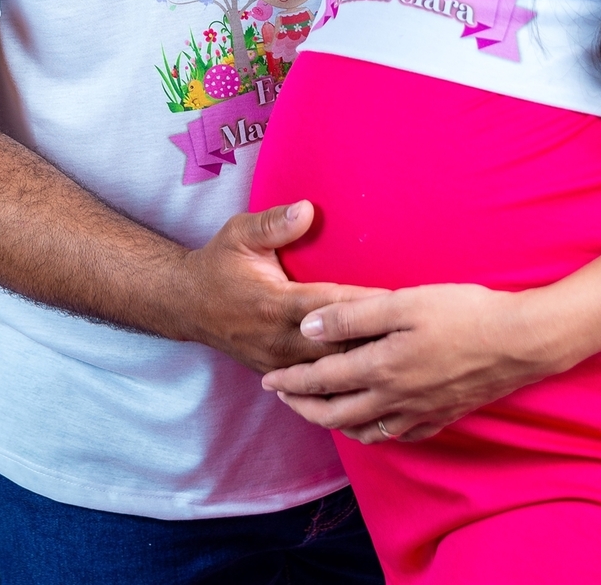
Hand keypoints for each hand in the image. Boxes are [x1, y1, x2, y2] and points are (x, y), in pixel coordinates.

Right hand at [178, 200, 384, 374]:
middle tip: (413, 335)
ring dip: (364, 368)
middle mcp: (280, 339)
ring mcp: (279, 363)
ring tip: (403, 363)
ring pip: (330, 373)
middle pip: (338, 347)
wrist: (187, 305)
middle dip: (374, 341)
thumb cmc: (219, 264)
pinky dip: (345, 388)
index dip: (365, 305)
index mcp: (275, 303)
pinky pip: (317, 387)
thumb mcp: (239, 234)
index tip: (400, 301)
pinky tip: (373, 390)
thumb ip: (274, 223)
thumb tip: (307, 210)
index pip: (330, 306)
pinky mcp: (279, 374)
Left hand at [262, 282, 546, 443]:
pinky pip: (400, 436)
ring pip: (366, 431)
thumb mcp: (402, 302)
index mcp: (381, 367)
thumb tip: (308, 327)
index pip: (322, 380)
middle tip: (282, 398)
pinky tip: (377, 424)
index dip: (291, 381)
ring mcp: (420, 412)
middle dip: (304, 407)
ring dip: (336, 423)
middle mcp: (395, 399)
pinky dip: (378, 433)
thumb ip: (352, 315)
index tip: (268, 380)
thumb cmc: (461, 312)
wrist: (519, 342)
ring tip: (322, 413)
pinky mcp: (443, 416)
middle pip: (337, 414)